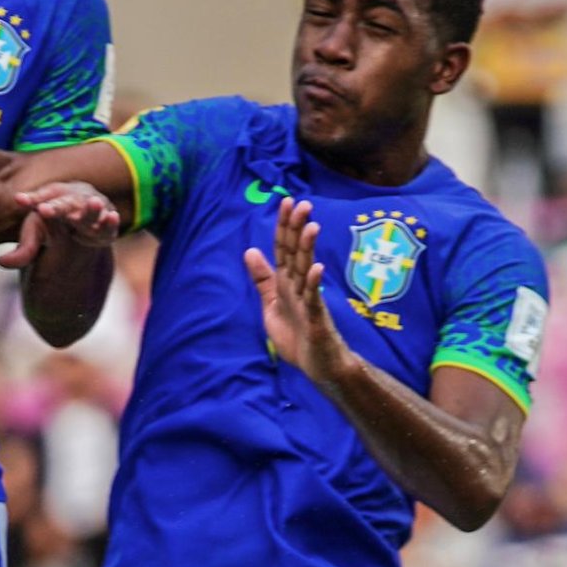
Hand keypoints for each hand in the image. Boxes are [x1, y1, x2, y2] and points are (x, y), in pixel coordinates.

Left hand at [0, 180, 119, 274]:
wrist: (81, 217)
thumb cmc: (52, 225)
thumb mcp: (36, 236)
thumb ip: (23, 250)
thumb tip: (2, 262)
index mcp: (54, 200)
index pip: (43, 200)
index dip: (35, 202)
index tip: (25, 203)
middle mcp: (73, 202)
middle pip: (66, 204)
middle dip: (58, 207)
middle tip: (46, 209)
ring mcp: (90, 213)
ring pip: (88, 211)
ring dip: (90, 209)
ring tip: (93, 203)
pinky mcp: (104, 229)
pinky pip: (107, 226)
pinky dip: (110, 222)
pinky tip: (112, 217)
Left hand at [245, 196, 357, 391]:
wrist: (317, 365)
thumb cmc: (297, 336)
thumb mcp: (271, 305)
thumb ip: (262, 279)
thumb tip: (249, 250)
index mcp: (286, 282)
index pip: (284, 248)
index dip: (283, 226)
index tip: (285, 201)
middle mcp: (299, 286)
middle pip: (297, 253)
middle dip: (298, 228)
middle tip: (302, 203)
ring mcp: (309, 301)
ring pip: (307, 270)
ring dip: (308, 249)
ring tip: (311, 227)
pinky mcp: (316, 319)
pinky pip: (314, 299)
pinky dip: (314, 284)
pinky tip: (316, 268)